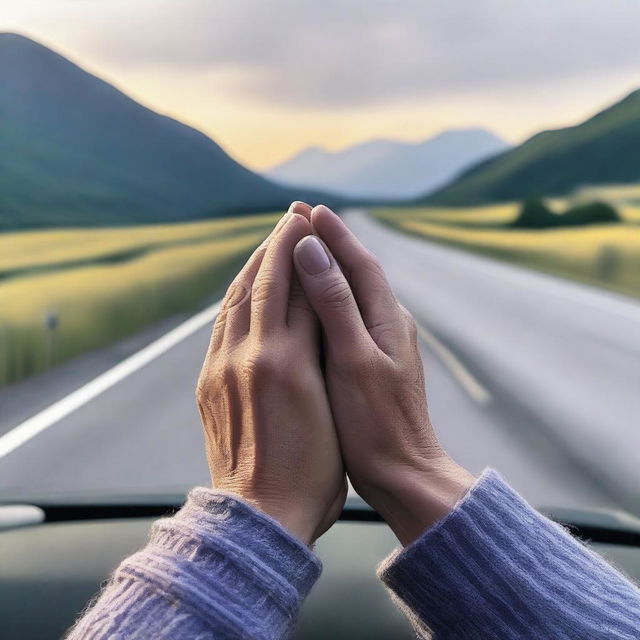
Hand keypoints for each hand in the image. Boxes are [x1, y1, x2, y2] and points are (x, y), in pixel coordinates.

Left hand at [197, 204, 346, 544]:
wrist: (261, 514)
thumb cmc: (313, 472)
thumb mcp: (330, 407)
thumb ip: (320, 354)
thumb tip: (315, 307)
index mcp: (287, 362)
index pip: (293, 287)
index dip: (299, 249)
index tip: (307, 220)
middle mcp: (250, 356)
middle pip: (262, 283)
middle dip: (276, 244)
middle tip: (290, 215)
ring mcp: (223, 368)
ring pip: (237, 300)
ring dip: (253, 265)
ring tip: (268, 243)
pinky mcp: (209, 383)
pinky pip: (221, 325)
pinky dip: (235, 297)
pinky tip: (243, 288)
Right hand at [293, 205, 474, 545]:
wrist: (403, 473)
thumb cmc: (377, 423)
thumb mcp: (352, 360)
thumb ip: (335, 304)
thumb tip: (312, 251)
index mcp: (388, 319)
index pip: (359, 262)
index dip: (332, 234)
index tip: (306, 209)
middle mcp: (389, 324)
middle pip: (356, 271)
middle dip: (329, 243)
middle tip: (299, 218)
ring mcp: (381, 344)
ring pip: (350, 293)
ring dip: (327, 267)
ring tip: (301, 249)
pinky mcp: (371, 362)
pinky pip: (345, 317)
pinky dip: (325, 300)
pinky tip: (309, 305)